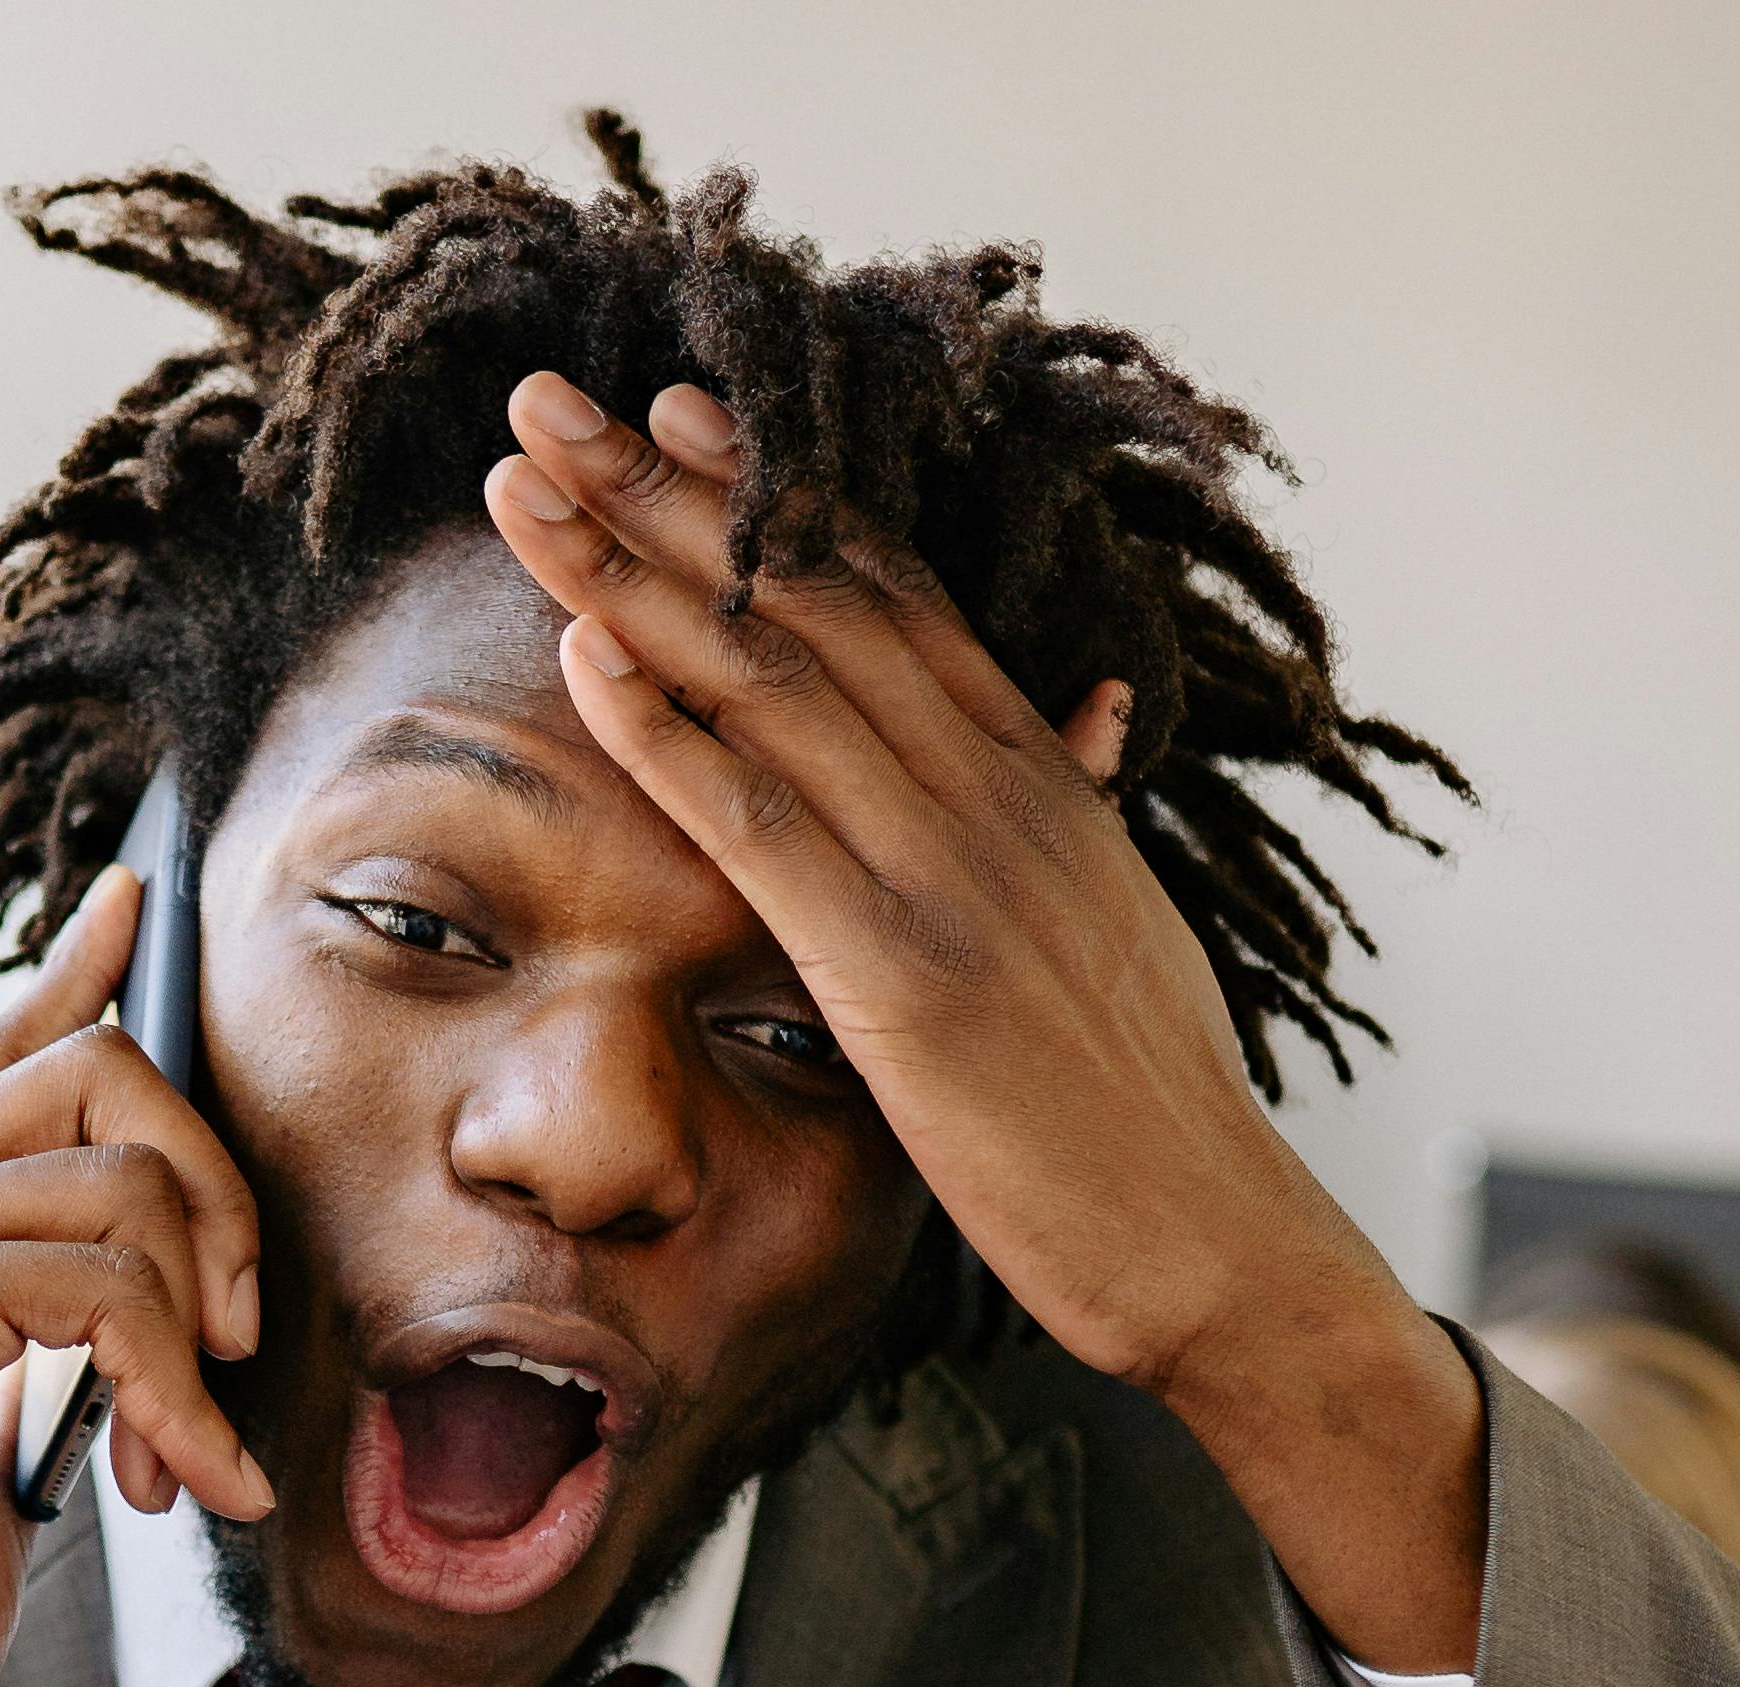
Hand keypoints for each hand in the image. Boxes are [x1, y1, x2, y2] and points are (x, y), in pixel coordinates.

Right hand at [0, 872, 272, 1686]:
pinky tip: (180, 1484)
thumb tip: (149, 1309)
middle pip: (95, 1071)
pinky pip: (108, 1289)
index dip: (78, 973)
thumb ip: (39, 1345)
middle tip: (236, 1346)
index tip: (137, 901)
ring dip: (199, 1335)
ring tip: (181, 1463)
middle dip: (215, 1193)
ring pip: (124, 1182)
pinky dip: (177, 1392)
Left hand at [480, 376, 1479, 1665]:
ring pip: (772, 683)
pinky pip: (765, 830)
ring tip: (530, 483)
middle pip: (809, 600)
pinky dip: (671, 734)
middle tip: (549, 396)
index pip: (888, 595)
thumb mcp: (1116, 921)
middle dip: (671, 493)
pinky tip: (584, 658)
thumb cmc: (1148, 1105)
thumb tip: (1081, 721)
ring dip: (635, 573)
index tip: (673, 408)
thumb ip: (1076, 812)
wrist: (1210, 1238)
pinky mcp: (902, 980)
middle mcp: (994, 794)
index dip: (774, 492)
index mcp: (1040, 777)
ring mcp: (949, 878)